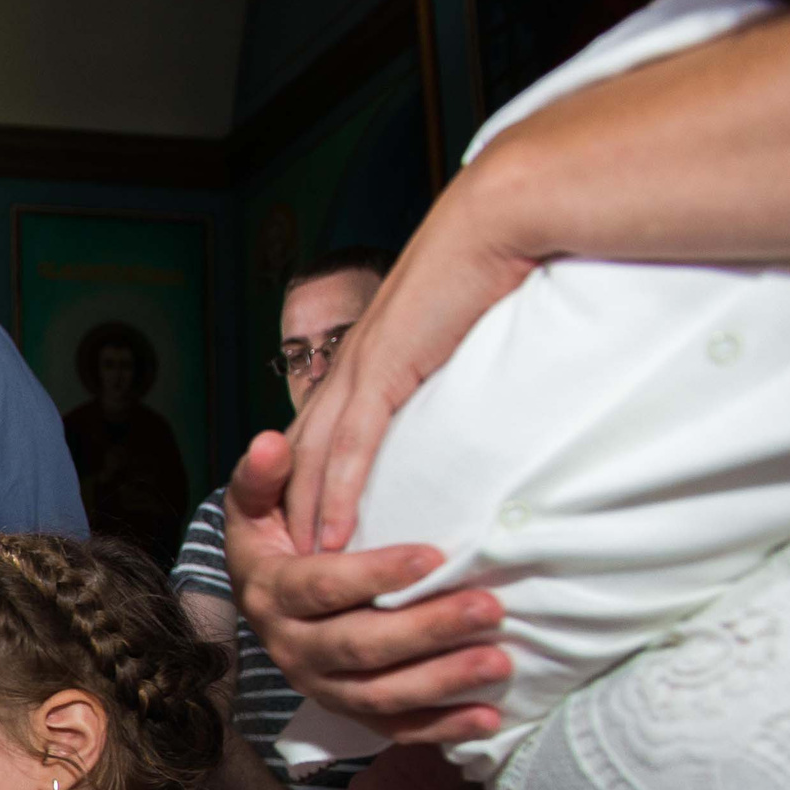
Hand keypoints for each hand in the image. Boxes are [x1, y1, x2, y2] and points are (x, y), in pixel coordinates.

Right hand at [223, 433, 509, 745]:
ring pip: (379, 695)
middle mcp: (289, 648)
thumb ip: (261, 476)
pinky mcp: (347, 710)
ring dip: (442, 682)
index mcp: (270, 595)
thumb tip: (269, 440)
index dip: (375, 574)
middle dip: (427, 630)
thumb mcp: (254, 506)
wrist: (262, 600)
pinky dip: (441, 728)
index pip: (322, 587)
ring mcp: (319, 686)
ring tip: (500, 662)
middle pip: (359, 646)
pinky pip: (393, 728)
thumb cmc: (273, 541)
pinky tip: (488, 719)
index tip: (434, 556)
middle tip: (489, 608)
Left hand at [281, 156, 534, 552]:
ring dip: (306, 518)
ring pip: (314, 460)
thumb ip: (448, 366)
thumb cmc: (493, 265)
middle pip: (303, 453)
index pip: (321, 431)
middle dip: (293, 510)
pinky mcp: (381, 372)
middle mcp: (350, 364)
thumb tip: (463, 388)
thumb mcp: (461, 331)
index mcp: (366, 354)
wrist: (496, 219)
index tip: (312, 529)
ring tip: (306, 570)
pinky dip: (336, 497)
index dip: (310, 481)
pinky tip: (333, 539)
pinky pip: (349, 449)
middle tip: (292, 563)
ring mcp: (359, 368)